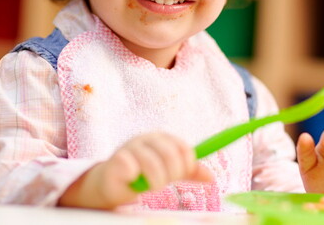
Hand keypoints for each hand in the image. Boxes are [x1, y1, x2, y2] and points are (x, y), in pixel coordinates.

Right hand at [59, 132, 213, 209]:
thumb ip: (188, 173)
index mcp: (162, 138)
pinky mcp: (116, 159)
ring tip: (151, 186)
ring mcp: (130, 147)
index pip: (183, 147)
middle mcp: (146, 138)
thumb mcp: (169, 172)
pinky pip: (132, 168)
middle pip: (170, 154)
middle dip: (172, 174)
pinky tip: (133, 180)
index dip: (187, 164)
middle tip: (165, 183)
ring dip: (155, 181)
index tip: (182, 175)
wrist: (113, 184)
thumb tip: (211, 178)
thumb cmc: (143, 175)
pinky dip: (136, 178)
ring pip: (152, 164)